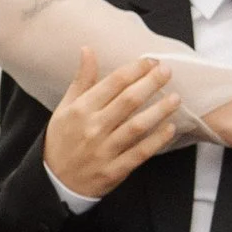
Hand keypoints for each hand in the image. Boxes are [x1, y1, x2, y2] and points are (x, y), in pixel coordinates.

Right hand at [43, 49, 176, 203]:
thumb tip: (88, 50)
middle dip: (150, 84)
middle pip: (128, 101)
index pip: (112, 84)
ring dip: (159, 111)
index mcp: (81, 110)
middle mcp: (93, 127)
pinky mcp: (114, 170)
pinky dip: (156, 140)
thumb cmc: (62, 140)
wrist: (55, 181)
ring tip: (176, 98)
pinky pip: (139, 153)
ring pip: (136, 126)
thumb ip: (81, 80)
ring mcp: (104, 150)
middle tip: (167, 71)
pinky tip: (170, 128)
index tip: (150, 61)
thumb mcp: (65, 108)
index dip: (134, 70)